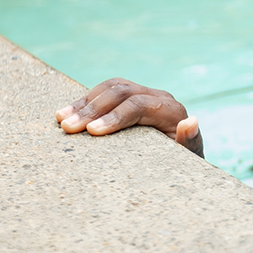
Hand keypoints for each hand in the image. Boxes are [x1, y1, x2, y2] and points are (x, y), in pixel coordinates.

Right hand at [54, 78, 202, 156]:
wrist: (182, 159)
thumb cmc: (183, 164)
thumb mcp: (189, 159)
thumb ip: (190, 142)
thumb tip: (191, 121)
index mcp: (172, 111)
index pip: (139, 106)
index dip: (114, 117)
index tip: (92, 132)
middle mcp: (159, 98)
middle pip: (121, 93)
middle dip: (92, 109)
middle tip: (68, 128)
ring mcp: (144, 94)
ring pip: (110, 88)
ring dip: (83, 103)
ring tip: (62, 120)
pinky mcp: (130, 97)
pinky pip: (105, 91)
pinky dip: (85, 101)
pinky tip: (65, 113)